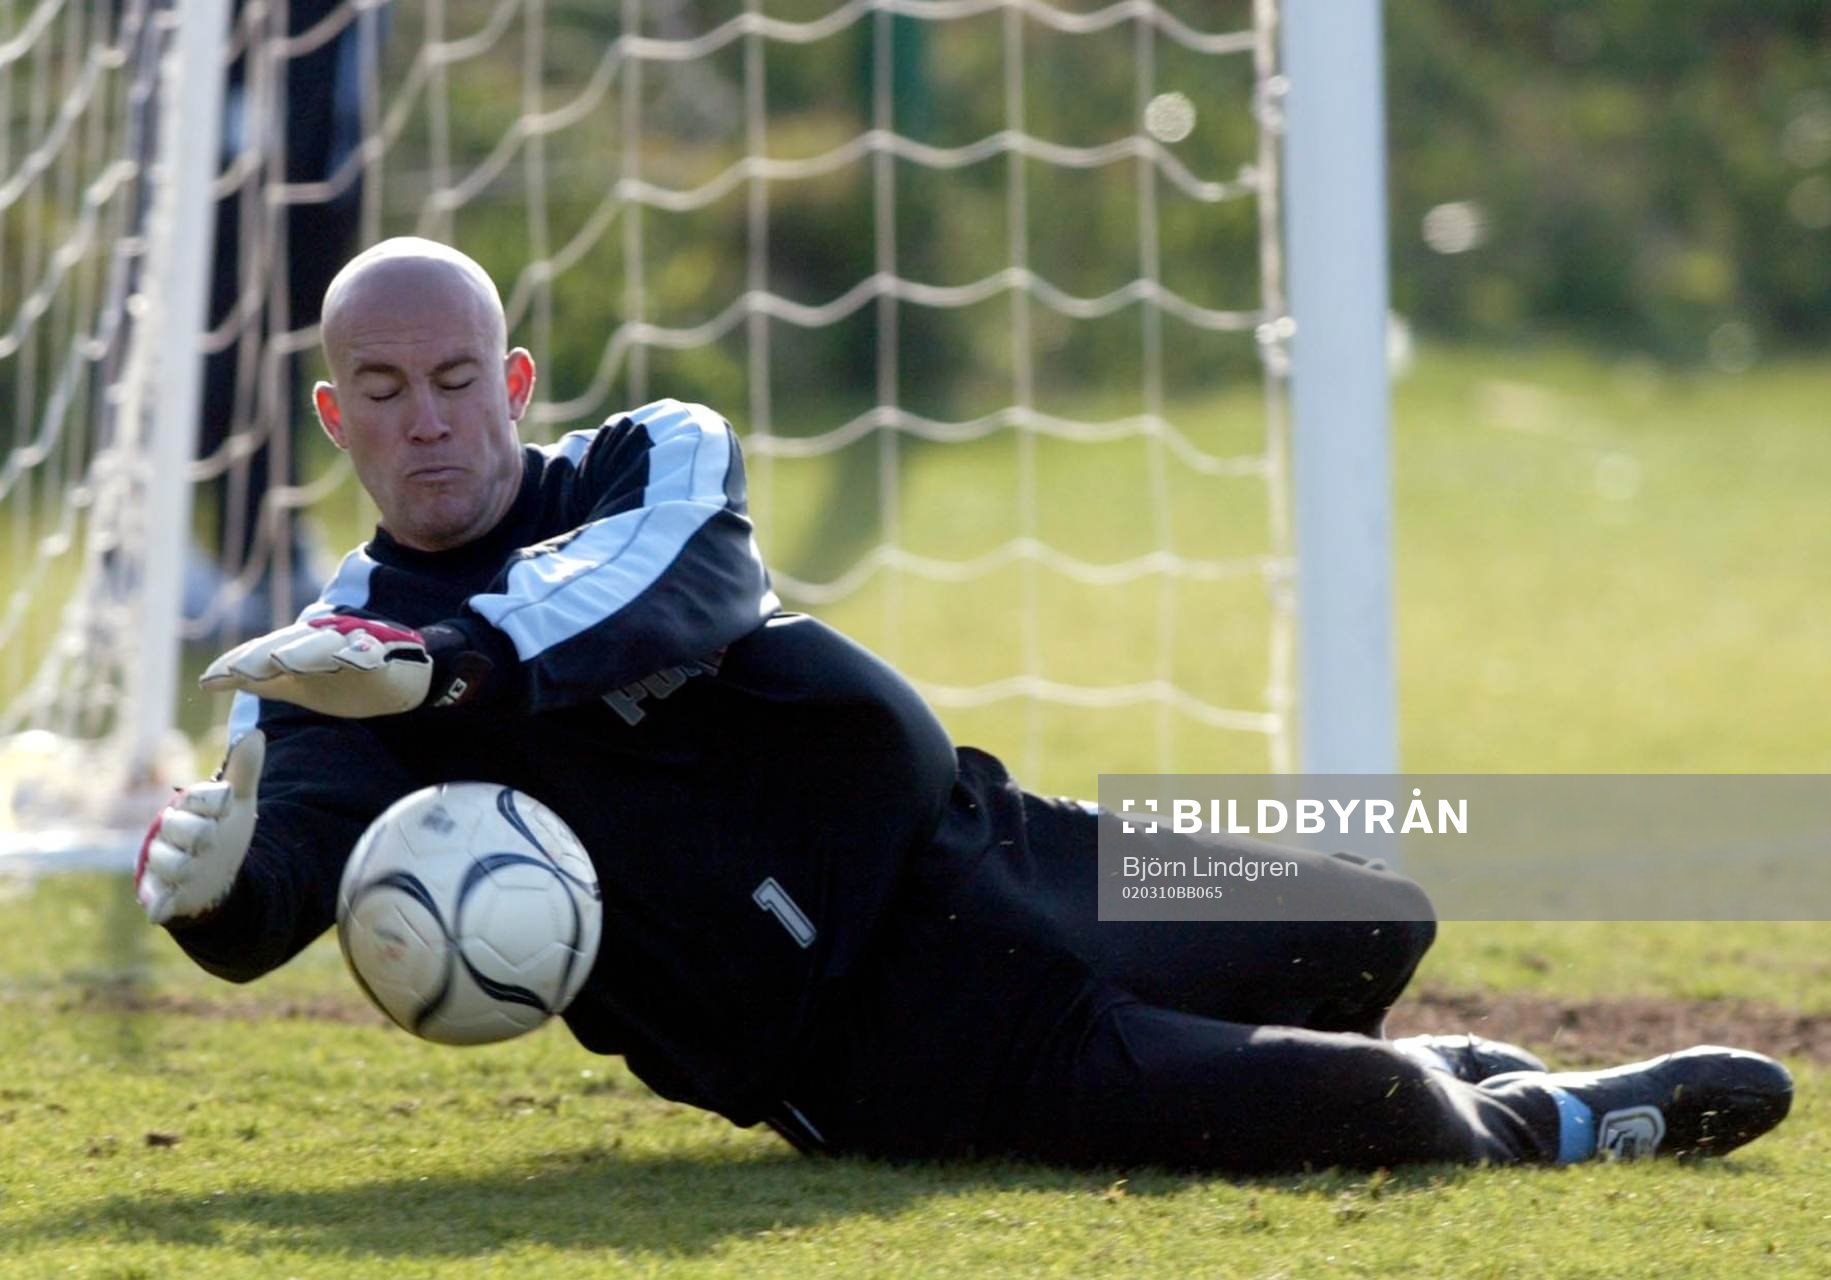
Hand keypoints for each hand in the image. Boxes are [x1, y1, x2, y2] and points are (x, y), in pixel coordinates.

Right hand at [136, 731, 264, 924]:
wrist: (214, 876)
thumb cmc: (223, 833)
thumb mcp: (239, 804)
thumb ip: (244, 771)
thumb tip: (255, 733)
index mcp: (188, 807)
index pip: (196, 796)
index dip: (213, 799)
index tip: (228, 800)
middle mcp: (168, 832)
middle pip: (180, 828)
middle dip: (199, 834)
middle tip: (210, 838)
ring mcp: (161, 861)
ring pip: (168, 861)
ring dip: (184, 866)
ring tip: (194, 867)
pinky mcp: (158, 891)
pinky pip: (153, 896)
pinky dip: (157, 902)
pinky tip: (160, 909)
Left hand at [200, 615, 432, 717]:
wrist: (408, 674)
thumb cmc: (348, 680)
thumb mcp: (299, 686)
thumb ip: (261, 681)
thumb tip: (210, 681)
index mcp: (301, 648)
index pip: (264, 652)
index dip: (237, 663)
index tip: (208, 680)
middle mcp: (324, 638)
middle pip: (289, 645)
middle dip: (262, 656)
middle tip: (237, 670)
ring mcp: (355, 642)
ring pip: (326, 645)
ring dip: (304, 653)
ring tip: (282, 662)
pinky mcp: (386, 653)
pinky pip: (372, 653)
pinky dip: (360, 655)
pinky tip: (348, 661)